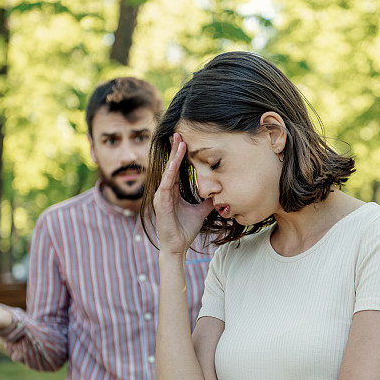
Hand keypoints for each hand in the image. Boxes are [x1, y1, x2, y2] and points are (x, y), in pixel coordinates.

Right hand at [153, 133, 213, 255]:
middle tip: (178, 133)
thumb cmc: (186, 230)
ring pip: (168, 171)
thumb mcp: (201, 211)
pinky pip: (166, 183)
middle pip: (171, 166)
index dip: (180, 155)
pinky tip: (175, 161)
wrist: (178, 247)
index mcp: (173, 192)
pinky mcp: (160, 202)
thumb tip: (219, 194)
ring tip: (178, 141)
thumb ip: (208, 201)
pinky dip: (171, 171)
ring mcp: (161, 196)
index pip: (177, 169)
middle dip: (175, 149)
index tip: (185, 140)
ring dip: (173, 156)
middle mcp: (165, 191)